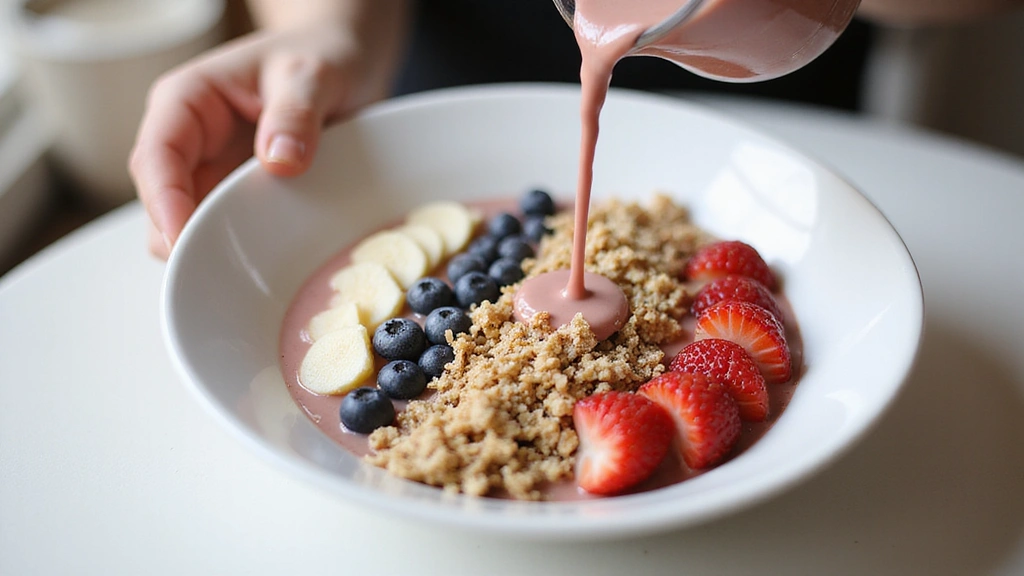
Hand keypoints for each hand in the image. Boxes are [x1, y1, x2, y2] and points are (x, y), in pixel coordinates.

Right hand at [129, 13, 403, 258]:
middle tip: (224, 274)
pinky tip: (267, 266)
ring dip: (214, 249)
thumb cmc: (320, 57)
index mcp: (187, 101)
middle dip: (185, 239)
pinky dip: (242, 251)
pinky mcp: (239, 196)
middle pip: (164, 202)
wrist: (344, 64)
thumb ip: (296, 113)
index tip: (184, 239)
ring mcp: (212, 172)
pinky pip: (228, 232)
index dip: (164, 202)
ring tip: (251, 274)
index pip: (156, 156)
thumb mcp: (312, 75)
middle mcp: (190, 141)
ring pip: (190, 226)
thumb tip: (279, 162)